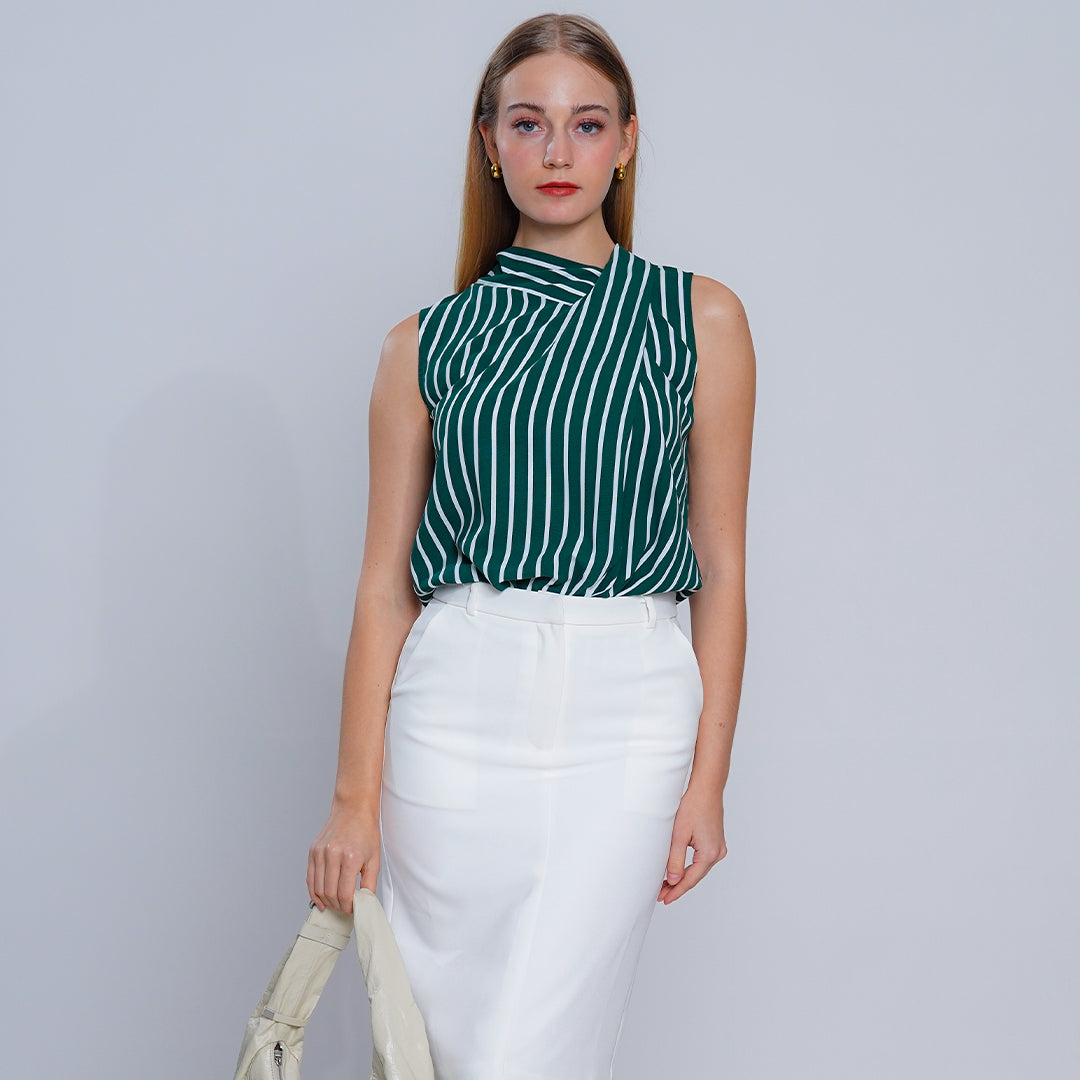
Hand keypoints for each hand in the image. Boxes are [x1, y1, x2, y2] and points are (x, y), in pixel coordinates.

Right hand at [307, 802, 380, 914]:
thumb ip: (369, 883)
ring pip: (318, 888)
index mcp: (351, 858)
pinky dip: (314, 892)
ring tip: (335, 905)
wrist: (353, 809)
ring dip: (326, 901)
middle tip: (345, 909)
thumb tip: (365, 903)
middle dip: (338, 906)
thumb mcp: (374, 858)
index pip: (345, 894)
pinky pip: (310, 878)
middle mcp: (333, 855)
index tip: (353, 910)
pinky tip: (321, 899)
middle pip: (330, 893)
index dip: (348, 907)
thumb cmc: (366, 831)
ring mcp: (320, 853)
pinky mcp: (313, 851)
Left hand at [657, 777, 727, 903]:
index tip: (664, 899)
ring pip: (698, 869)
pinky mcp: (716, 841)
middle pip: (695, 876)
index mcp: (710, 854)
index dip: (676, 891)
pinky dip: (690, 867)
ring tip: (667, 885)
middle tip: (661, 895)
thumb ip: (675, 860)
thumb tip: (673, 881)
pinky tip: (679, 870)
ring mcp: (719, 847)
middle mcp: (718, 853)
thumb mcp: (679, 835)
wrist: (706, 788)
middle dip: (678, 886)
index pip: (690, 880)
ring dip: (683, 876)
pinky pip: (702, 860)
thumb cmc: (693, 806)